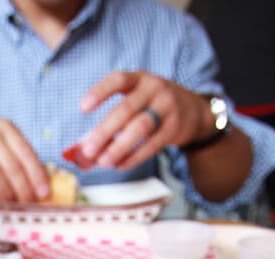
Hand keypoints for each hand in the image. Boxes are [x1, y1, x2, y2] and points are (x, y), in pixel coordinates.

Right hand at [0, 117, 50, 201]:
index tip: (44, 193)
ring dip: (5, 193)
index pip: (26, 153)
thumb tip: (40, 185)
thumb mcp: (1, 140)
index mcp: (5, 128)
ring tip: (11, 204)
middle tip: (28, 203)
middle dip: (22, 188)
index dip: (36, 175)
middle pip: (11, 165)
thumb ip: (19, 157)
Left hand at [76, 71, 213, 169]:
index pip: (118, 80)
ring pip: (140, 127)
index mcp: (138, 79)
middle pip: (126, 109)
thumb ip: (108, 123)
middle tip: (88, 151)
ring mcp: (167, 107)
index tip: (82, 108)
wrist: (192, 110)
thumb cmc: (151, 106)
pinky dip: (134, 157)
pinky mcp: (175, 127)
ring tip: (103, 162)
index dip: (100, 92)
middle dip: (104, 132)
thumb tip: (82, 151)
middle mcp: (154, 89)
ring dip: (119, 147)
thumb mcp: (133, 103)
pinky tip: (120, 165)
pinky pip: (153, 144)